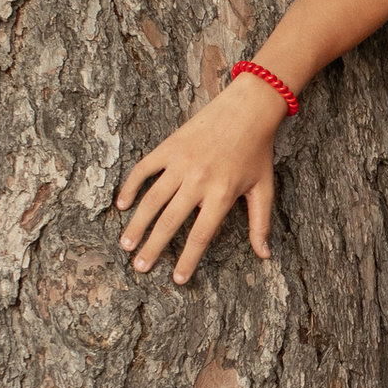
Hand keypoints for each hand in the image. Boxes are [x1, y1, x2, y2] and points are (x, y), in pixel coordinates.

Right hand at [115, 81, 281, 281]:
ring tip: (126, 244)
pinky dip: (131, 187)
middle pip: (170, 222)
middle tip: (139, 267)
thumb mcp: (263, 188)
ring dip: (137, 223)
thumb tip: (265, 255)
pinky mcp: (169, 147)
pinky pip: (144, 169)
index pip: (200, 235)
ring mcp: (180, 163)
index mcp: (221, 194)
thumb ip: (260, 224)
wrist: (248, 108)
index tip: (177, 279)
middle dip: (153, 248)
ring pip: (152, 199)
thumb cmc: (257, 151)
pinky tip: (122, 205)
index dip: (188, 260)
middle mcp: (198, 181)